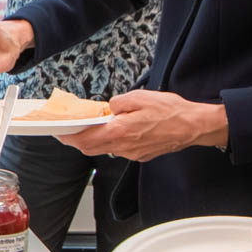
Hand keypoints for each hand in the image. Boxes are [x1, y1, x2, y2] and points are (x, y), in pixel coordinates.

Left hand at [55, 89, 223, 161]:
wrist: (194, 126)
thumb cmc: (170, 111)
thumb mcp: (138, 97)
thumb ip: (117, 103)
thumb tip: (108, 108)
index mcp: (119, 132)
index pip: (84, 140)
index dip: (67, 137)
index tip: (58, 132)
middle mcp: (124, 147)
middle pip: (91, 148)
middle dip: (77, 139)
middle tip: (70, 129)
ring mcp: (133, 153)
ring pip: (105, 148)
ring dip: (95, 138)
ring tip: (93, 124)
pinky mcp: (142, 155)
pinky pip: (120, 149)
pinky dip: (112, 140)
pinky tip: (115, 128)